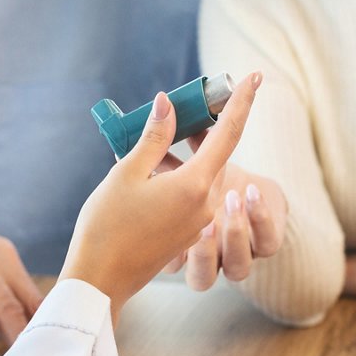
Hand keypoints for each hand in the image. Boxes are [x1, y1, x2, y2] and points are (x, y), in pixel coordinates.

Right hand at [60, 71, 260, 322]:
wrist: (100, 279)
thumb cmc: (107, 225)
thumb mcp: (127, 173)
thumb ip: (153, 137)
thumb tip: (168, 103)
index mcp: (195, 186)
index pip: (229, 133)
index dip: (242, 102)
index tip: (255, 76)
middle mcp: (205, 205)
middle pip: (218, 153)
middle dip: (209, 124)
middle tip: (194, 99)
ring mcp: (197, 223)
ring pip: (203, 174)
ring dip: (192, 151)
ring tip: (166, 132)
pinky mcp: (185, 234)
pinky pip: (192, 194)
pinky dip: (181, 175)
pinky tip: (152, 169)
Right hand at [165, 163, 286, 290]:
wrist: (243, 188)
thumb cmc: (200, 183)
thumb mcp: (177, 171)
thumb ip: (162, 157)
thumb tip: (152, 130)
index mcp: (181, 251)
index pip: (174, 260)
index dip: (172, 235)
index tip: (177, 200)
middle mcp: (208, 255)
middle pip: (202, 277)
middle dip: (204, 253)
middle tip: (204, 223)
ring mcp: (237, 251)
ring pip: (237, 268)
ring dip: (234, 235)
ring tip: (231, 199)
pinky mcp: (265, 241)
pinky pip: (267, 244)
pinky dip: (260, 219)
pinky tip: (251, 191)